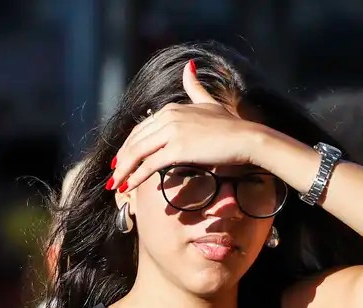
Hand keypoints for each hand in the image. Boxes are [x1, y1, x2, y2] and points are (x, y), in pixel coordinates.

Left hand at [109, 61, 264, 191]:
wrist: (246, 138)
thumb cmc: (232, 125)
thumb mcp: (209, 103)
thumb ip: (195, 88)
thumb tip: (189, 66)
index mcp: (171, 108)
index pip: (142, 128)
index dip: (129, 144)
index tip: (123, 158)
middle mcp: (167, 117)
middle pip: (136, 140)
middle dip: (122, 158)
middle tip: (115, 174)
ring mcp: (172, 132)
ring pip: (138, 152)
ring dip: (125, 170)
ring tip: (118, 184)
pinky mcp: (178, 149)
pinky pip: (151, 164)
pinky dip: (137, 176)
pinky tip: (130, 185)